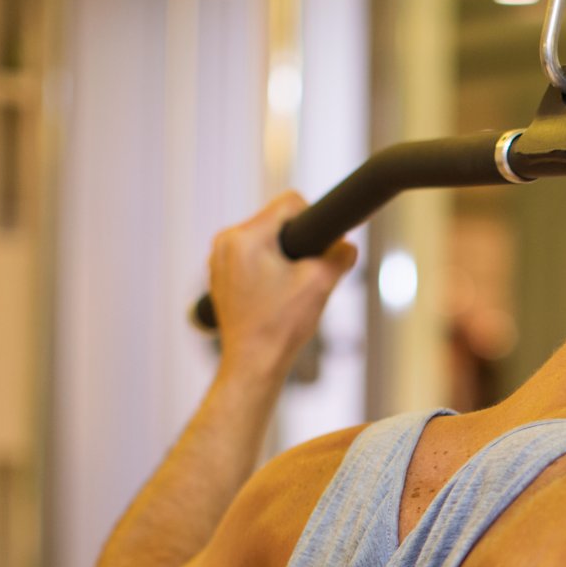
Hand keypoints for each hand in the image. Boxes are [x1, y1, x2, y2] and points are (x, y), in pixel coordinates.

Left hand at [206, 192, 357, 378]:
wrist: (253, 363)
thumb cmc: (281, 326)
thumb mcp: (321, 284)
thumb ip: (340, 254)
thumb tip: (346, 244)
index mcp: (246, 237)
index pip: (289, 203)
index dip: (314, 220)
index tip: (323, 247)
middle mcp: (225, 242)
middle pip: (276, 221)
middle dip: (298, 243)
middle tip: (307, 274)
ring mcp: (218, 259)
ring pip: (264, 240)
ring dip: (283, 256)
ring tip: (290, 288)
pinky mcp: (220, 275)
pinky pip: (251, 257)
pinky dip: (267, 269)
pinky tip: (276, 295)